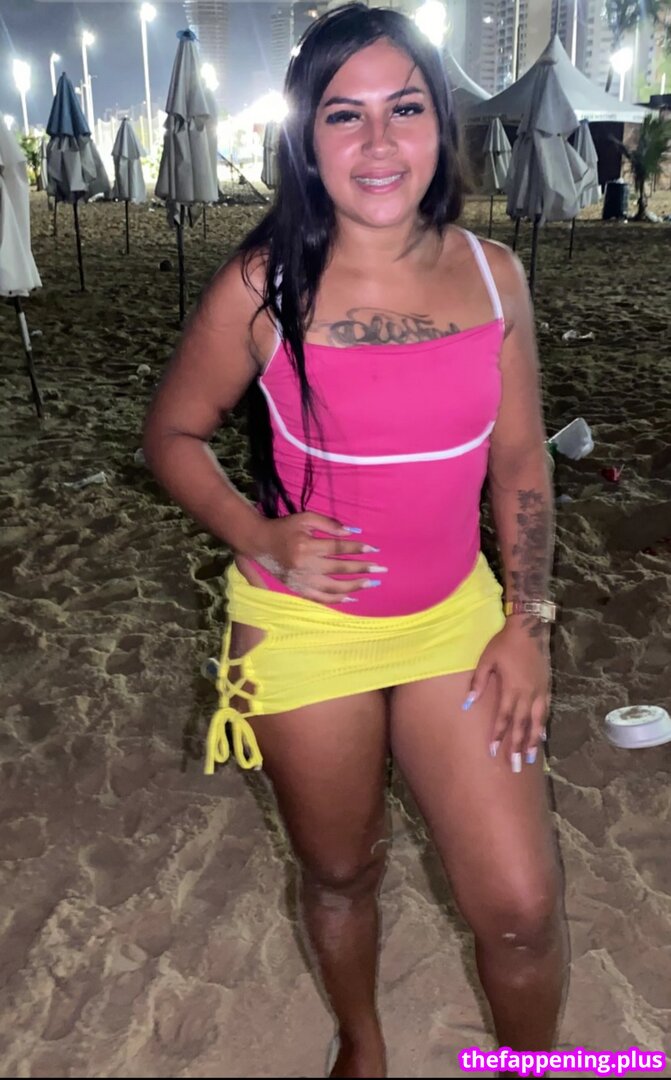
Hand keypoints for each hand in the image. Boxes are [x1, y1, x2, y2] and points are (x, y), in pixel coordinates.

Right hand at [251, 513, 385, 604]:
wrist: (260, 543)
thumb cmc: (285, 528)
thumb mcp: (305, 518)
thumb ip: (329, 524)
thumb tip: (353, 532)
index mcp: (307, 546)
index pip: (338, 548)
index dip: (357, 548)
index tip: (374, 549)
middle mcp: (305, 565)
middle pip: (339, 568)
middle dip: (362, 568)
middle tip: (380, 569)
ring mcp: (301, 581)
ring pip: (333, 587)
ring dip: (354, 586)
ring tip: (371, 583)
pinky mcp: (298, 589)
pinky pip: (321, 598)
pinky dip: (337, 599)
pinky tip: (352, 596)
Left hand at [462, 619, 550, 771]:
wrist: (529, 629)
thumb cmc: (503, 644)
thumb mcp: (486, 660)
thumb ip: (478, 682)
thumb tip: (467, 703)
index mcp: (511, 689)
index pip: (503, 717)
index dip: (498, 735)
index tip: (493, 752)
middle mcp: (527, 694)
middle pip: (521, 725)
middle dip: (516, 747)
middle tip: (514, 767)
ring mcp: (539, 692)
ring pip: (536, 722)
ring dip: (532, 741)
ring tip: (528, 759)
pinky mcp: (546, 687)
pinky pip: (545, 711)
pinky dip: (542, 726)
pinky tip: (541, 737)